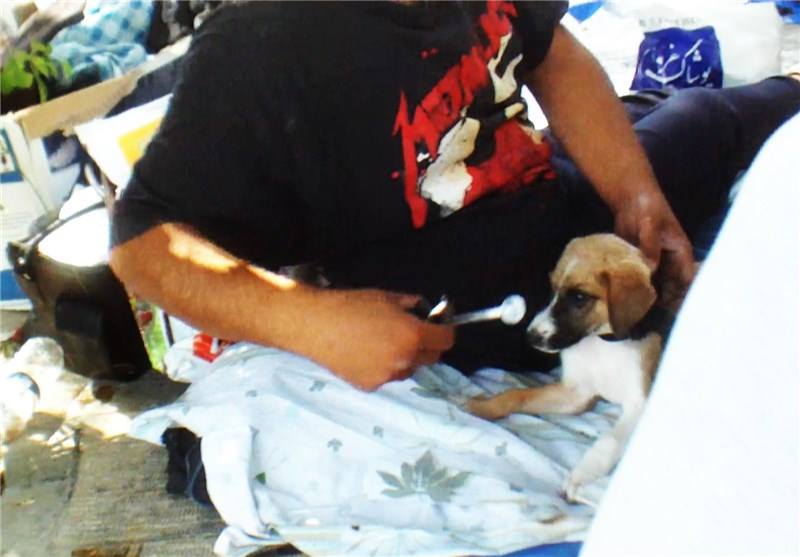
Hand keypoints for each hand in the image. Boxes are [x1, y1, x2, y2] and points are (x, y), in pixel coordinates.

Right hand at [298, 288, 454, 390]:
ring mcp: (388, 376)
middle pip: (432, 358)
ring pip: (409, 369)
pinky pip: (387, 376)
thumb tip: (424, 310)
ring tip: (382, 342)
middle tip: (411, 332)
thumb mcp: (388, 297)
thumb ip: (412, 305)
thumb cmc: (350, 306)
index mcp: (413, 336)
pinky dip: (384, 366)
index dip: (445, 331)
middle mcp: (405, 360)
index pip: (447, 340)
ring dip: (405, 358)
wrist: (316, 325)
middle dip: (427, 345)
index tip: (439, 326)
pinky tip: (366, 352)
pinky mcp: (371, 385)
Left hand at [613, 189, 696, 310]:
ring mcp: (655, 263)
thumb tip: (650, 268)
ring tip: (638, 315)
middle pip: (672, 287)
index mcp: (680, 253)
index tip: (673, 311)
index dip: (683, 295)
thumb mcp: (650, 223)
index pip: (687, 278)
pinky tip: (626, 301)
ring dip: (649, 298)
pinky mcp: (640, 263)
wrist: (630, 200)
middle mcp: (670, 261)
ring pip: (656, 286)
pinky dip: (635, 288)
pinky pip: (641, 279)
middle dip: (664, 303)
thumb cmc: (647, 208)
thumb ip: (650, 245)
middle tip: (651, 319)